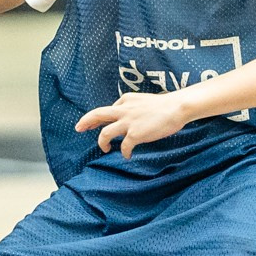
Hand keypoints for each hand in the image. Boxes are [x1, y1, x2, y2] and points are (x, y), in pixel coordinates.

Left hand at [76, 91, 195, 157]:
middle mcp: (123, 110)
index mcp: (126, 100)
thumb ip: (133, 106)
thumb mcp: (143, 100)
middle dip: (85, 122)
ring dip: (102, 142)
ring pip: (105, 133)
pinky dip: (124, 152)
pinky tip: (127, 155)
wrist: (177, 107)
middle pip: (97, 114)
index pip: (108, 109)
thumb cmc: (165, 105)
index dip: (101, 118)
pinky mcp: (135, 134)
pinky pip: (124, 146)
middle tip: (78, 128)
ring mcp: (128, 122)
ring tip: (104, 149)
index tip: (96, 123)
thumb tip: (128, 116)